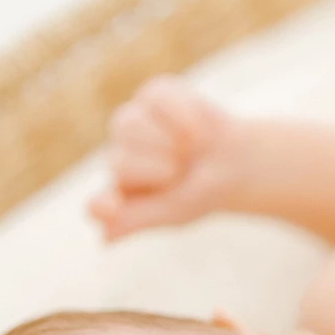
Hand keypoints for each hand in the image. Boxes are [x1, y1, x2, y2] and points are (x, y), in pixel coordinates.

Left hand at [88, 76, 234, 239]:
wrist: (236, 162)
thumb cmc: (202, 192)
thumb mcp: (177, 210)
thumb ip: (141, 219)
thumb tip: (104, 238)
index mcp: (121, 197)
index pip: (99, 206)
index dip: (103, 205)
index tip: (110, 206)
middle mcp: (119, 159)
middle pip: (118, 161)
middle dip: (158, 168)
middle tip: (179, 173)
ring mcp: (130, 125)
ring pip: (129, 125)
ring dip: (168, 140)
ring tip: (187, 149)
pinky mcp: (150, 96)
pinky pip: (155, 98)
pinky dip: (182, 113)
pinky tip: (195, 128)